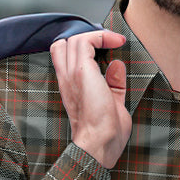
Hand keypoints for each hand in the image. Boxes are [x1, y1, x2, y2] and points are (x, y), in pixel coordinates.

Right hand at [50, 28, 129, 168]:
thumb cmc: (106, 133)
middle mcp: (66, 79)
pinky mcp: (81, 71)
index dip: (82, 48)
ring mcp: (71, 74)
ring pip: (74, 39)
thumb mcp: (112, 103)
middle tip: (107, 44)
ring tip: (114, 41)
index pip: (63, 57)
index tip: (106, 49)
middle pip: (63, 44)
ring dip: (96, 36)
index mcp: (70, 88)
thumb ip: (113, 84)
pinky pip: (86, 41)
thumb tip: (116, 65)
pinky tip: (116, 42)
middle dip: (85, 39)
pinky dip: (101, 36)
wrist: (99, 143)